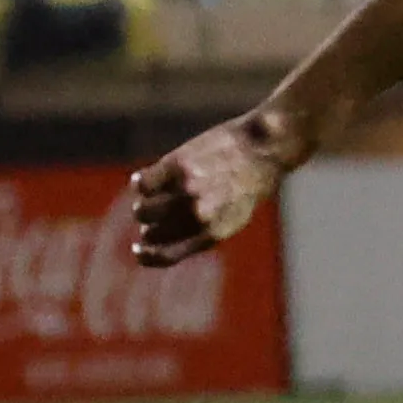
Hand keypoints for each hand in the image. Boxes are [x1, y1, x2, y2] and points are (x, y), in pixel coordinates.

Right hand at [130, 114, 298, 267]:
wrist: (264, 147)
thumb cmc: (250, 182)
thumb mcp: (235, 216)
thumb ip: (202, 230)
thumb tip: (159, 241)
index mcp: (213, 233)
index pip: (165, 256)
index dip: (146, 255)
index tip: (138, 247)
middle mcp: (199, 215)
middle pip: (150, 231)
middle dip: (150, 224)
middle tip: (158, 209)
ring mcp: (187, 190)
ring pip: (142, 209)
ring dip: (144, 203)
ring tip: (154, 193)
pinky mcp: (178, 165)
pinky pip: (142, 184)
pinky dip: (142, 181)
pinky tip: (148, 177)